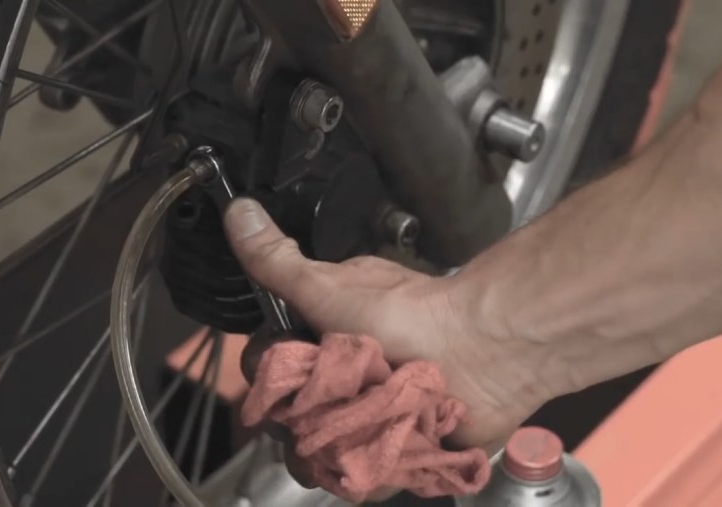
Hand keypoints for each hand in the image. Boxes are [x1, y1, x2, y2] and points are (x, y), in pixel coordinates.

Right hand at [223, 198, 549, 491]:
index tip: (291, 371)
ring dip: (332, 450)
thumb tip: (240, 212)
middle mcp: (336, 381)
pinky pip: (361, 478)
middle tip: (334, 401)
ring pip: (319, 456)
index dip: (271, 379)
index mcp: (317, 341)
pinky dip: (370, 473)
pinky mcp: (392, 451)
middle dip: (302, 420)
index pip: (267, 374)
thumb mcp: (328, 286)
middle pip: (287, 421)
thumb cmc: (407, 314)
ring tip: (362, 430)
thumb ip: (277, 261)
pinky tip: (384, 453)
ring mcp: (363, 418)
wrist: (482, 349)